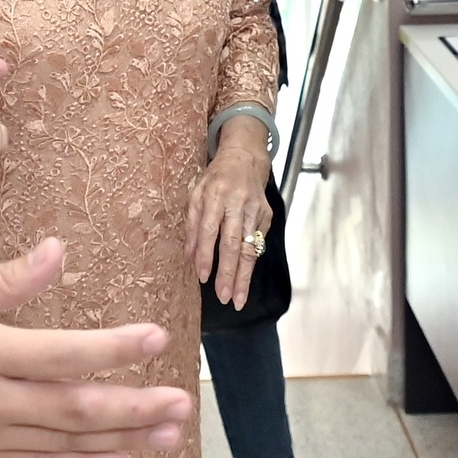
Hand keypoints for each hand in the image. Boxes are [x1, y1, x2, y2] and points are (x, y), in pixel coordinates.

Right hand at [0, 237, 190, 457]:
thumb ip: (4, 281)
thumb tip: (56, 251)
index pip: (60, 353)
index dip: (112, 347)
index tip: (154, 336)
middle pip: (74, 409)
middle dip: (134, 406)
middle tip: (182, 402)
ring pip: (65, 444)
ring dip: (122, 440)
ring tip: (167, 434)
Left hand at [184, 118, 274, 308]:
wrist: (245, 158)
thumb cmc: (216, 178)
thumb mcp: (196, 193)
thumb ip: (193, 224)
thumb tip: (190, 256)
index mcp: (216, 195)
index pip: (210, 230)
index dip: (207, 255)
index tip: (203, 278)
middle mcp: (238, 203)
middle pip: (233, 243)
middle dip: (229, 274)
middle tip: (225, 297)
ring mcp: (255, 210)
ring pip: (249, 248)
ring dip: (244, 276)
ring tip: (238, 299)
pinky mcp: (267, 216)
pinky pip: (257, 244)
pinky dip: (250, 263)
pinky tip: (244, 280)